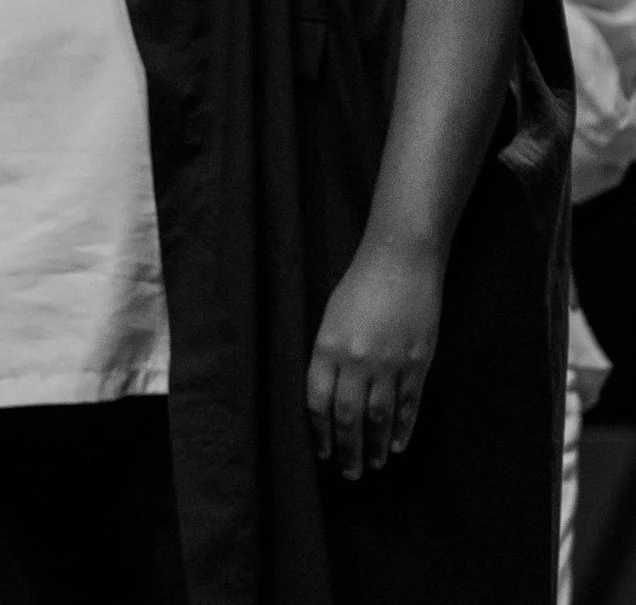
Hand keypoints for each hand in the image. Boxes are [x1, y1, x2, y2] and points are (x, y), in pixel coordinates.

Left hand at [307, 235, 443, 478]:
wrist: (401, 262)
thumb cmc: (359, 286)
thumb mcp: (330, 317)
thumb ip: (328, 355)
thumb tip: (327, 395)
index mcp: (327, 347)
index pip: (317, 401)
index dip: (320, 431)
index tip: (323, 451)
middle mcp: (356, 361)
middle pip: (349, 417)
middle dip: (347, 449)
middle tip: (348, 473)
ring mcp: (390, 364)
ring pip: (380, 418)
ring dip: (375, 446)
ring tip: (371, 465)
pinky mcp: (418, 364)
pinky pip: (408, 405)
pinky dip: (402, 429)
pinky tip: (396, 445)